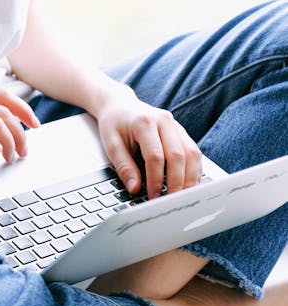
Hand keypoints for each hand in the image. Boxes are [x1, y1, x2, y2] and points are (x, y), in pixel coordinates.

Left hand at [96, 84, 201, 198]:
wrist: (120, 104)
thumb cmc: (114, 123)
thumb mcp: (111, 144)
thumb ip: (124, 167)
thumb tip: (135, 189)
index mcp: (145, 122)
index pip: (155, 156)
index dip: (156, 179)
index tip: (153, 197)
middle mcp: (164, 121)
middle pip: (178, 155)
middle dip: (176, 182)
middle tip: (170, 200)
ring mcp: (175, 125)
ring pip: (192, 153)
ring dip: (190, 178)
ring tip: (182, 196)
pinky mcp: (181, 131)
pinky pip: (194, 151)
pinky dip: (194, 169)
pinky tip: (188, 183)